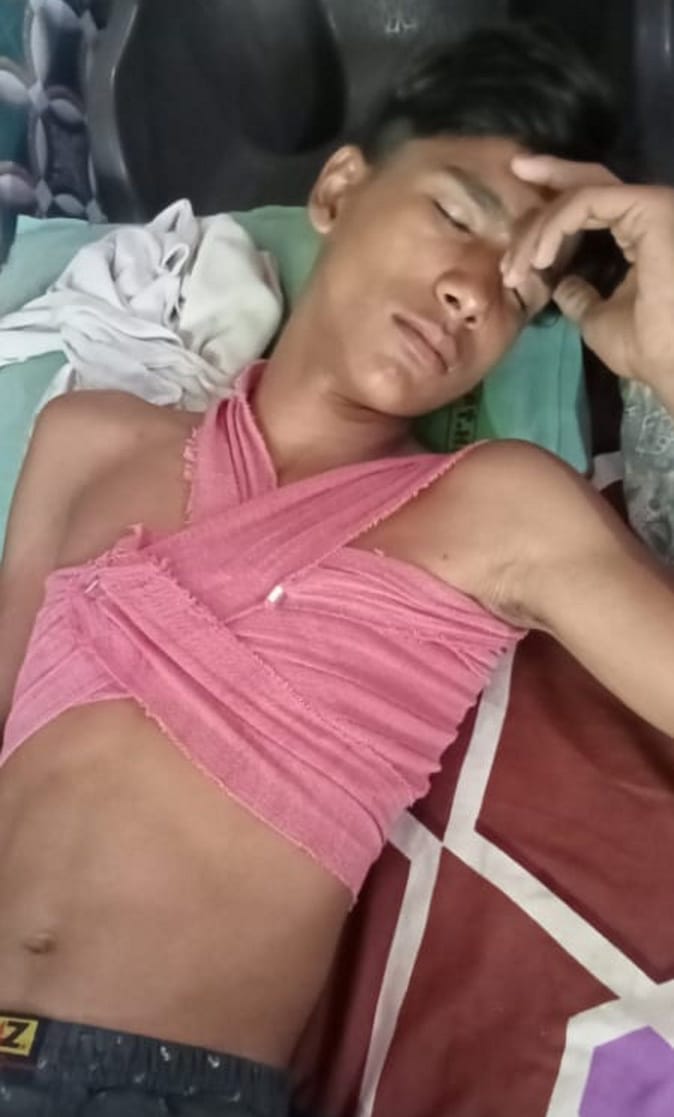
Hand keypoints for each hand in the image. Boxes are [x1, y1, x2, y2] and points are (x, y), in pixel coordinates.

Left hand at [502, 155, 673, 391]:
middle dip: (549, 176)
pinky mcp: (649, 206)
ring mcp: (651, 206)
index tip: (518, 228)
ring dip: (540, 227)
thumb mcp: (600, 322)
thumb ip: (582, 298)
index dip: (555, 210)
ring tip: (516, 265)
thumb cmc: (649, 349)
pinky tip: (537, 257)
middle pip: (591, 183)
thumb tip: (563, 286)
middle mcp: (650, 213)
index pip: (596, 207)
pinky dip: (555, 225)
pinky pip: (588, 202)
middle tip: (515, 168)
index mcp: (643, 236)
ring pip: (582, 195)